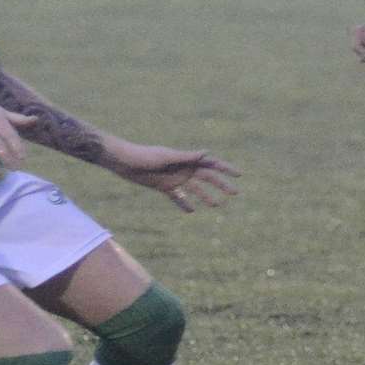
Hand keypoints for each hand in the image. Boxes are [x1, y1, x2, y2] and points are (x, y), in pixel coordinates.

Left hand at [104, 143, 240, 212]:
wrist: (124, 162)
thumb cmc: (144, 156)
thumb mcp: (166, 157)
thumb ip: (186, 156)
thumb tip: (206, 153)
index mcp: (187, 159)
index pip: (211, 164)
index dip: (226, 169)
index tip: (239, 175)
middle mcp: (184, 168)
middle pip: (207, 178)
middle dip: (222, 185)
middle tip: (235, 193)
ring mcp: (175, 178)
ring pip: (195, 189)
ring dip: (206, 196)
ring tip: (217, 205)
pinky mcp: (165, 187)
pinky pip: (178, 198)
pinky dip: (184, 204)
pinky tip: (191, 211)